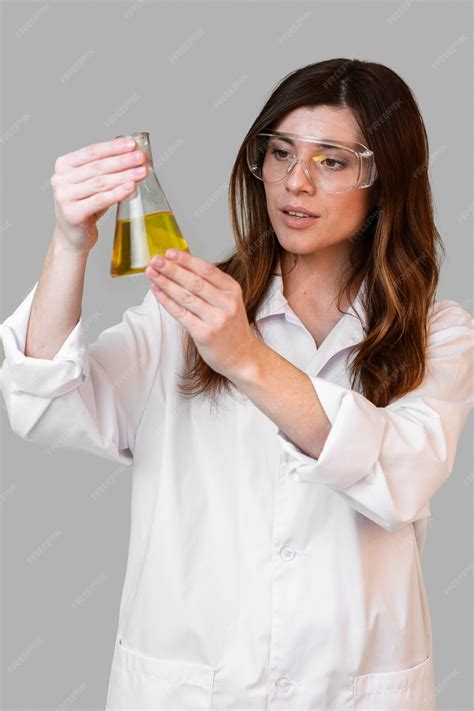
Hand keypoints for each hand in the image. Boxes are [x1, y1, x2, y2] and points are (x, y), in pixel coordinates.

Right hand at [50, 136, 148, 252]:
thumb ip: (105, 170)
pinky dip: (118, 193)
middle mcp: (60, 179)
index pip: (91, 152)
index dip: (112, 147)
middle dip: (122, 161)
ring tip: (142, 172)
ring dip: (124, 175)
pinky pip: (100, 200)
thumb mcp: (92, 184)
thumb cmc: (86, 206)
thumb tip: (133, 156)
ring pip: (100, 183)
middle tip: (141, 157)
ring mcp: (64, 197)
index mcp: (63, 165)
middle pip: (97, 167)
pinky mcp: (73, 213)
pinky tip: (131, 187)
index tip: (132, 144)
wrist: (73, 236)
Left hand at [145, 249, 259, 378]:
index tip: (170, 252)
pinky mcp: (204, 334)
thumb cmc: (231, 327)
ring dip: (165, 283)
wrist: (242, 356)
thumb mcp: (229, 301)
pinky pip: (181, 314)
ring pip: (185, 296)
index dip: (186, 260)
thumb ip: (211, 285)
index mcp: (232, 290)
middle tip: (156, 260)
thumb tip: (182, 266)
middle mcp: (226, 303)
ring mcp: (215, 319)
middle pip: (194, 281)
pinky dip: (166, 301)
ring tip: (152, 273)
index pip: (206, 269)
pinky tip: (157, 291)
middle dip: (172, 269)